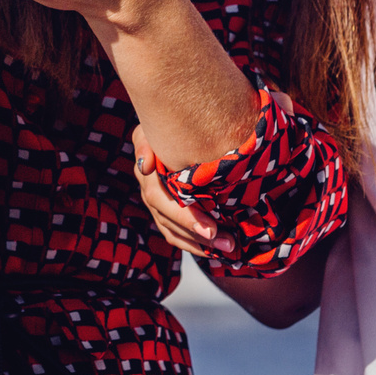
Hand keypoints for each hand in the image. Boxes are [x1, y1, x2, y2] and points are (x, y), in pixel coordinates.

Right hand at [130, 124, 219, 257]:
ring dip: (200, 244)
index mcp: (147, 173)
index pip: (162, 201)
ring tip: (229, 248)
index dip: (185, 218)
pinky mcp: (167, 213)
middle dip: (199, 234)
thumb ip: (145, 142)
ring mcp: (158, 205)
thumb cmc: (167, 124)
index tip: (211, 229)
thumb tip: (146, 166)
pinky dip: (195, 244)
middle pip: (170, 221)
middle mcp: (150, 192)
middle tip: (227, 242)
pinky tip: (216, 249)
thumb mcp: (152, 129)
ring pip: (174, 232)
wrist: (175, 125)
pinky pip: (177, 235)